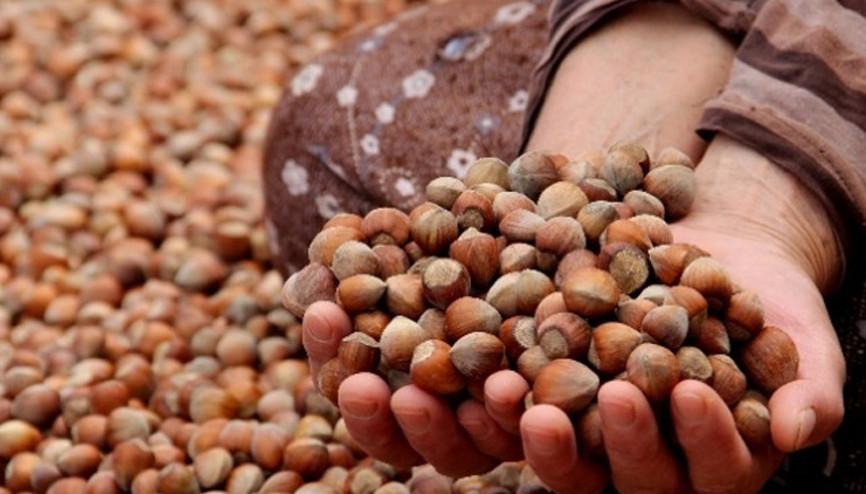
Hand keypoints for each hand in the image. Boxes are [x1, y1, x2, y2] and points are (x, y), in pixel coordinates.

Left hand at [515, 136, 845, 492]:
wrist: (708, 258)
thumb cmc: (768, 307)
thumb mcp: (803, 343)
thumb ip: (808, 390)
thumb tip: (796, 430)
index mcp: (716, 462)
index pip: (713, 469)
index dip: (704, 438)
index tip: (692, 390)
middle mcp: (649, 462)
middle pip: (630, 478)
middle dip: (621, 441)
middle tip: (614, 394)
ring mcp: (594, 435)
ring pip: (566, 458)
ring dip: (539, 436)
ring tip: (516, 392)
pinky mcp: (551, 397)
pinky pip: (521, 407)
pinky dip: (500, 396)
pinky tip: (485, 366)